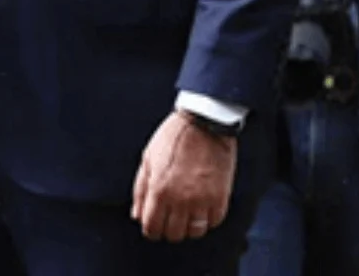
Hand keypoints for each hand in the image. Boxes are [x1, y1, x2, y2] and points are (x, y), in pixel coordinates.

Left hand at [132, 111, 235, 242]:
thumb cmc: (172, 139)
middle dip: (168, 231)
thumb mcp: (148, 160)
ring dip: (189, 228)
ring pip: (195, 232)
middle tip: (169, 221)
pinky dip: (207, 221)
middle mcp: (181, 199)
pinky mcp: (221, 197)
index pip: (152, 227)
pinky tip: (201, 210)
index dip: (151, 230)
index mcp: (159, 190)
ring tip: (185, 216)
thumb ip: (140, 190)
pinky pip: (214, 222)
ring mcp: (203, 200)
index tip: (153, 227)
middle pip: (174, 234)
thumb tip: (137, 215)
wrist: (204, 124)